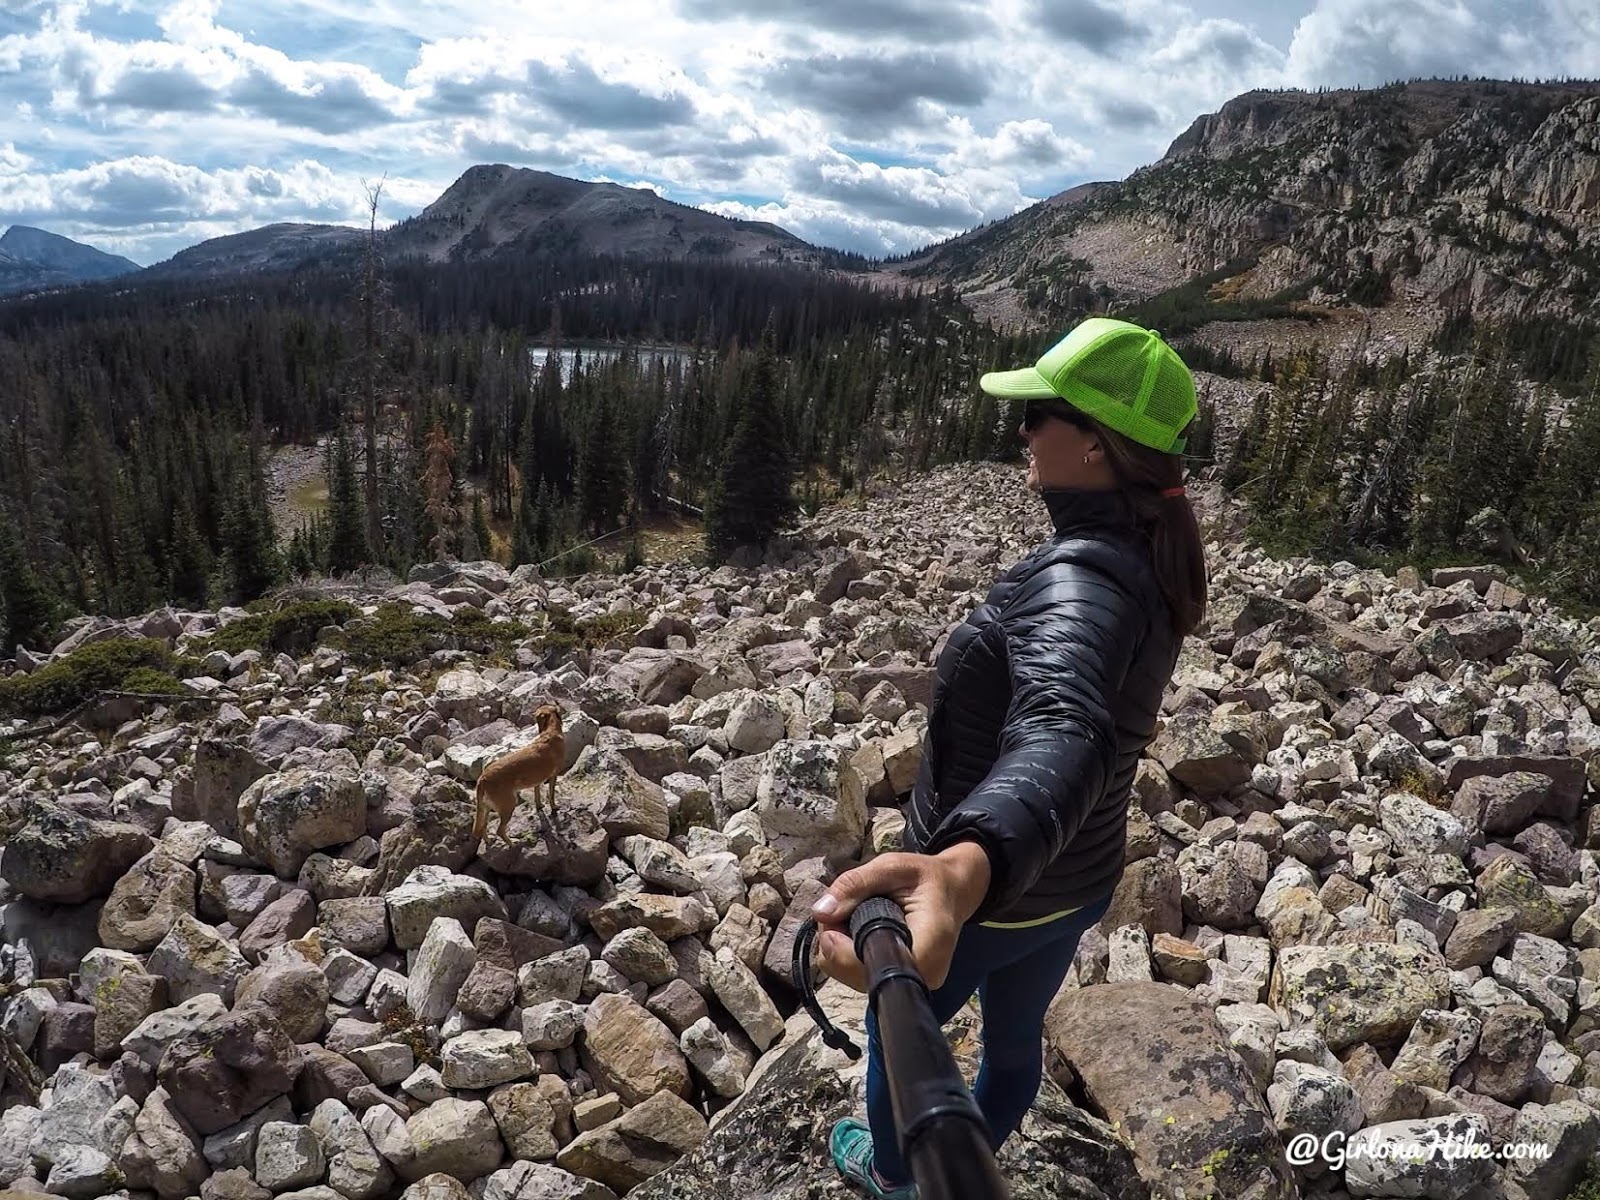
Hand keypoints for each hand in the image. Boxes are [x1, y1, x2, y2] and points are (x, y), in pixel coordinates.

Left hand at [810, 843, 991, 993]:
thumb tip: (821, 912)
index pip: (875, 967)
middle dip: (836, 943)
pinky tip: (854, 930)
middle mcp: (922, 975)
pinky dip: (845, 953)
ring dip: (839, 947)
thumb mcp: (892, 866)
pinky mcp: (897, 981)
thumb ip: (856, 884)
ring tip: (851, 916)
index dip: (843, 950)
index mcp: (929, 946)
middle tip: (841, 908)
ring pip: (851, 977)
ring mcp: (910, 983)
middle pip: (856, 975)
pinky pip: (856, 975)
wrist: (951, 890)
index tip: (832, 922)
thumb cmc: (925, 877)